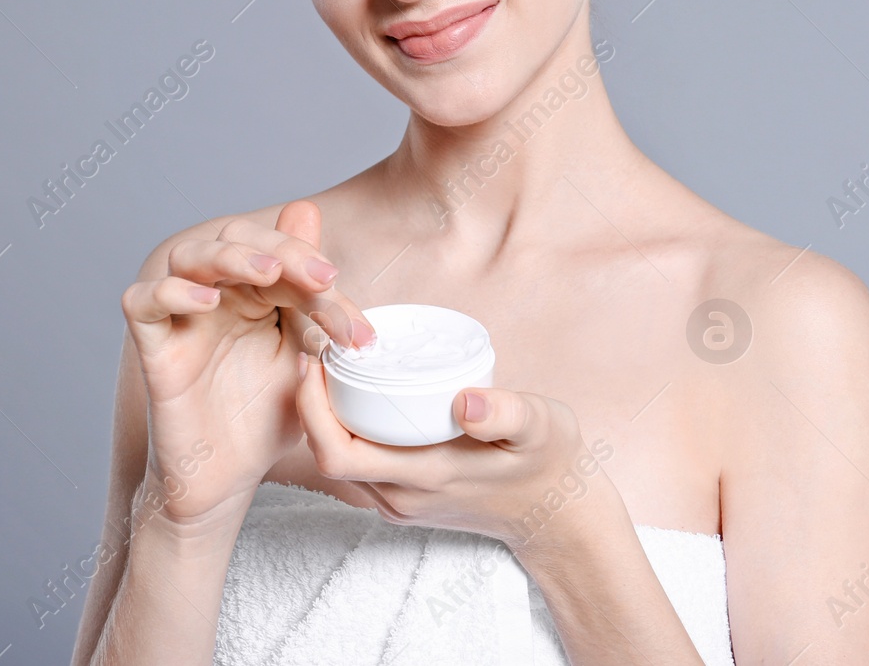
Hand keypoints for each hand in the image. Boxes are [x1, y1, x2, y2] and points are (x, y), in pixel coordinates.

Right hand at [120, 200, 373, 527]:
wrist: (232, 477)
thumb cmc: (267, 415)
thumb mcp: (306, 357)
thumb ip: (316, 304)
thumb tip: (337, 248)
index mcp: (257, 292)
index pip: (282, 252)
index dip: (317, 268)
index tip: (349, 311)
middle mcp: (219, 295)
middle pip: (236, 237)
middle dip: (281, 248)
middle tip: (319, 278)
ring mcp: (184, 318)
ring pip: (188, 256)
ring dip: (229, 255)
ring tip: (266, 270)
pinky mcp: (155, 348)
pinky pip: (142, 301)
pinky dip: (170, 291)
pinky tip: (208, 300)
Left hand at [294, 352, 612, 552]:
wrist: (558, 515)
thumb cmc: (549, 462)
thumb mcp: (541, 428)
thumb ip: (507, 414)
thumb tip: (465, 401)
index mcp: (427, 476)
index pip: (340, 456)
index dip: (313, 410)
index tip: (317, 361)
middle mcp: (403, 497)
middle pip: (328, 458)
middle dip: (310, 406)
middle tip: (318, 353)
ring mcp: (401, 503)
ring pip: (340, 464)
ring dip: (324, 420)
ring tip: (333, 368)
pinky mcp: (405, 501)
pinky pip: (358, 468)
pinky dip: (345, 433)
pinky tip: (356, 398)